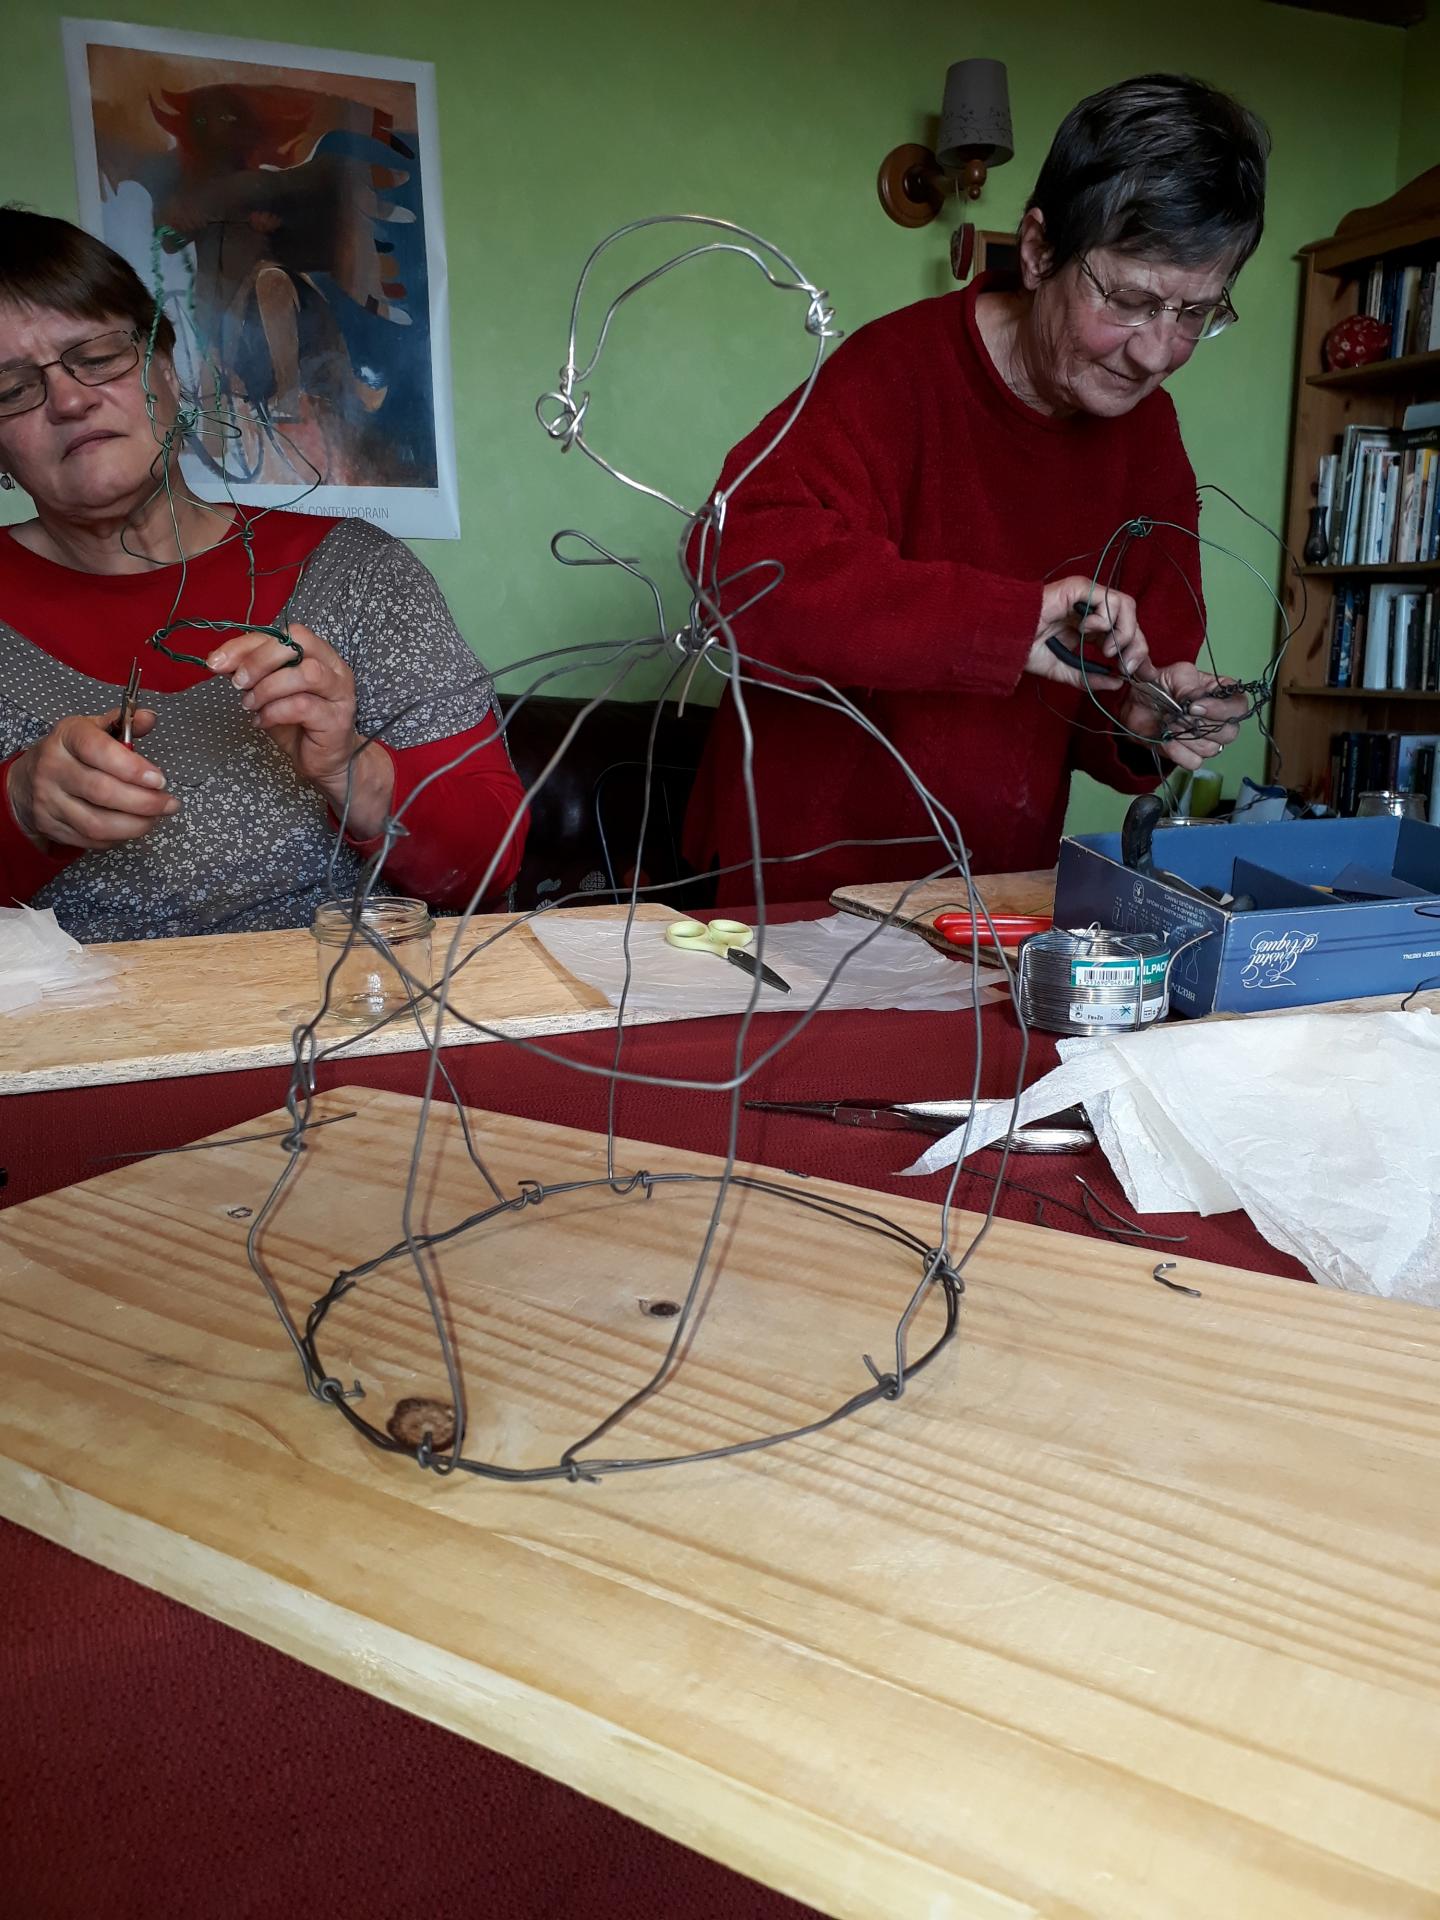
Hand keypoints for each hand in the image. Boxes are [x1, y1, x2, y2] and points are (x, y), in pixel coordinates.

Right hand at [6, 709, 175, 851]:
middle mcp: (53, 768)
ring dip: (135, 825)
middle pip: (102, 791)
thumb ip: (123, 725)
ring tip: (155, 818)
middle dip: (144, 802)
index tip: (159, 779)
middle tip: (169, 804)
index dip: (132, 767)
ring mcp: (48, 800)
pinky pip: (90, 840)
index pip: (98, 750)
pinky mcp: (50, 826)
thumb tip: (150, 718)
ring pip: (96, 823)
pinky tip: (131, 827)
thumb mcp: (91, 730)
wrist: (26, 781)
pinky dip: (118, 838)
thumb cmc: (69, 753)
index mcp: (66, 738)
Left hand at [206, 623, 394, 836]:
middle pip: (299, 643)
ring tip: (251, 705)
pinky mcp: (337, 719)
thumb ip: (250, 672)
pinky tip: (262, 721)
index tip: (217, 662)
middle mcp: (334, 667)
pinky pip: (302, 706)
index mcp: (318, 653)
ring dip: (268, 688)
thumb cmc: (297, 723)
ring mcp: (339, 693)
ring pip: (306, 673)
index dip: (246, 645)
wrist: (322, 761)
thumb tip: (219, 660)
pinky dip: (273, 712)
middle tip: (239, 683)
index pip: (282, 634)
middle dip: (259, 660)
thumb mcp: (267, 691)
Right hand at [1025, 576, 1150, 689]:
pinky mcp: (1081, 588)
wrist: (1006, 639)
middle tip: (1126, 666)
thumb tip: (1117, 683)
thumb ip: (1090, 678)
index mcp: (1090, 629)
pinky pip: (1110, 599)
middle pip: (1131, 621)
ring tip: (1106, 649)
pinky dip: (1106, 619)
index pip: (1124, 636)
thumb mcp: (1065, 671)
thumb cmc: (1025, 651)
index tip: (1142, 674)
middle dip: (1137, 646)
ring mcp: (1087, 597)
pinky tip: (1088, 630)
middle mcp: (1092, 611)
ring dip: (1123, 633)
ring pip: (1127, 607)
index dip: (1137, 653)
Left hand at [1121, 660, 1247, 771]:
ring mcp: (1207, 739)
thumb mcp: (1176, 675)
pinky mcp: (1191, 755)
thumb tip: (1197, 700)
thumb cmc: (1160, 685)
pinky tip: (1167, 739)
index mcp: (1223, 695)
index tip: (1194, 706)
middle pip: (1229, 733)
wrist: (1135, 705)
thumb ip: (1188, 685)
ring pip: (1212, 749)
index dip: (1220, 710)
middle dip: (1200, 725)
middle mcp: (1220, 719)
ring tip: (1169, 722)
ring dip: (1186, 736)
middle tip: (1178, 714)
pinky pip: (1194, 761)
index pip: (1238, 707)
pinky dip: (1178, 751)